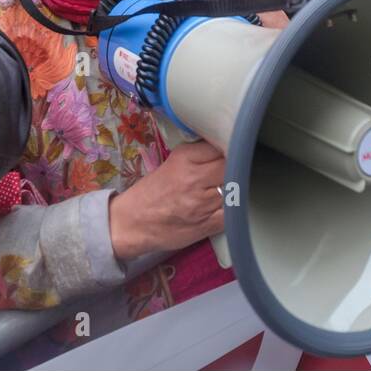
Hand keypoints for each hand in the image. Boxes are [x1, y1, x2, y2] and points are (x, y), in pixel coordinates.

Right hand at [108, 140, 225, 260]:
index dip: (230, 148)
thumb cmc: (151, 193)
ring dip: (238, 187)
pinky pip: (234, 212)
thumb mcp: (171, 163)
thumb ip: (198, 155)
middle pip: (232, 165)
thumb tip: (226, 149)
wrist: (132, 223)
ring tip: (234, 187)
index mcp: (184, 159)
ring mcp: (202, 203)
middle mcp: (194, 179)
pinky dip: (236, 208)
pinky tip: (231, 205)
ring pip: (237, 188)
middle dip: (236, 166)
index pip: (220, 146)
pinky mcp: (208, 224)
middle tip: (236, 169)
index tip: (233, 151)